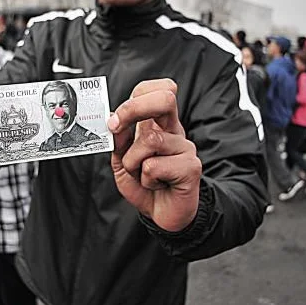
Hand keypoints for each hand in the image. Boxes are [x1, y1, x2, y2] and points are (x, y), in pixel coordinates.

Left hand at [107, 79, 201, 231]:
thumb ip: (118, 141)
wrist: (163, 214)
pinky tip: (157, 185)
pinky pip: (154, 166)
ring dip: (133, 162)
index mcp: (158, 124)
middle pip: (165, 98)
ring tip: (143, 176)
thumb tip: (114, 121)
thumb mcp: (122, 161)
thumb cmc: (145, 185)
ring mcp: (185, 147)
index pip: (157, 90)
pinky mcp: (191, 167)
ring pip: (150, 141)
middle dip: (133, 108)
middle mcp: (173, 131)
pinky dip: (146, 180)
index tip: (115, 119)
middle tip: (116, 126)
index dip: (137, 97)